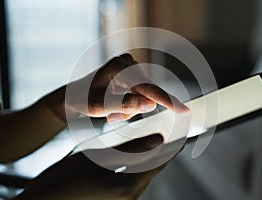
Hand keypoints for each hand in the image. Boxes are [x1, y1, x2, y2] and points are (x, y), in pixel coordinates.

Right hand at [14, 135, 169, 199]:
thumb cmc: (61, 184)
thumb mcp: (95, 160)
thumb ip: (128, 150)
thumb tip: (156, 139)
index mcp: (127, 187)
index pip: (158, 163)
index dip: (172, 147)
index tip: (182, 134)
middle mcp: (129, 198)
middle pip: (152, 169)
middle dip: (160, 151)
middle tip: (167, 133)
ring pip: (142, 175)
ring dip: (147, 158)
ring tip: (152, 139)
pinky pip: (130, 180)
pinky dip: (135, 166)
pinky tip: (133, 155)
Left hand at [66, 53, 188, 121]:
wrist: (76, 94)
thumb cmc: (84, 99)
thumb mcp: (101, 106)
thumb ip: (127, 105)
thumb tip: (152, 105)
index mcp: (119, 67)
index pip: (147, 88)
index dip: (167, 101)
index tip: (184, 110)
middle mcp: (128, 63)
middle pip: (147, 94)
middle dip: (133, 109)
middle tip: (112, 116)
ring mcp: (131, 67)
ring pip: (144, 96)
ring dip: (130, 108)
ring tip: (112, 111)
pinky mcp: (133, 74)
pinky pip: (141, 94)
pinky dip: (131, 104)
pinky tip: (116, 105)